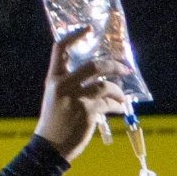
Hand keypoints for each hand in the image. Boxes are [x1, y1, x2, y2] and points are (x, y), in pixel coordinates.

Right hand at [37, 22, 133, 160]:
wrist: (51, 146)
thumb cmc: (56, 123)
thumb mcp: (57, 98)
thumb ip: (73, 86)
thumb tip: (100, 81)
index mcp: (53, 78)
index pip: (60, 49)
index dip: (74, 35)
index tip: (88, 29)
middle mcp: (63, 84)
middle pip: (94, 66)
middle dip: (114, 66)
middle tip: (125, 69)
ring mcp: (76, 97)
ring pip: (106, 86)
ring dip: (119, 92)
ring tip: (123, 98)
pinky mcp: (88, 111)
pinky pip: (109, 104)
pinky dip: (117, 106)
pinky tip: (120, 109)